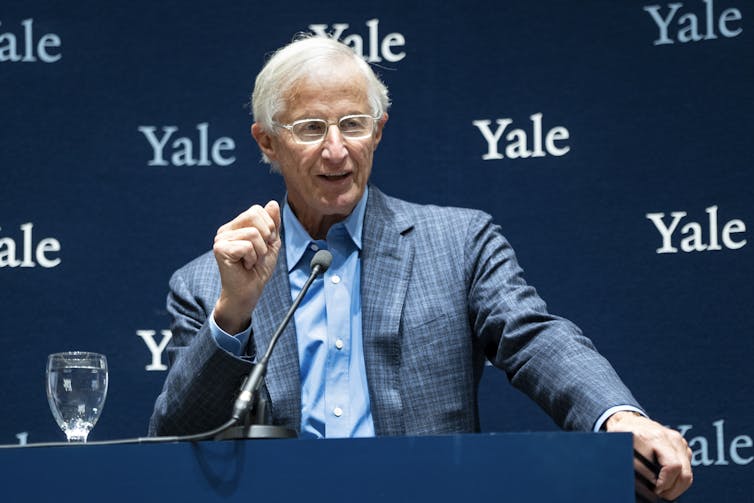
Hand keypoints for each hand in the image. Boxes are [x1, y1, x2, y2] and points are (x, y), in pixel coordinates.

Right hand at [212, 200, 281, 332]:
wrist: (249, 292)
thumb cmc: (258, 269)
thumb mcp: (271, 243)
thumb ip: (273, 224)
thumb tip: (272, 203)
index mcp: (236, 226)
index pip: (257, 210)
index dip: (269, 226)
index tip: (267, 243)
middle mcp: (226, 230)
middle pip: (254, 215)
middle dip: (266, 236)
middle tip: (260, 253)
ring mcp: (221, 239)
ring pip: (253, 233)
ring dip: (259, 251)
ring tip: (252, 261)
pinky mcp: (220, 250)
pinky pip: (247, 246)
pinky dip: (252, 258)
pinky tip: (245, 266)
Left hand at [606, 411, 692, 500]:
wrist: (629, 420)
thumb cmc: (623, 435)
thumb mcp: (620, 447)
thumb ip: (631, 464)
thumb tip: (641, 484)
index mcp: (648, 437)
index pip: (664, 466)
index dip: (658, 483)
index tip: (651, 490)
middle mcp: (666, 437)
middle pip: (679, 470)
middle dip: (670, 488)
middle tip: (658, 494)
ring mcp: (677, 440)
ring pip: (686, 472)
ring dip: (676, 487)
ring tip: (662, 491)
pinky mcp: (683, 445)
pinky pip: (687, 468)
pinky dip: (679, 479)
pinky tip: (666, 481)